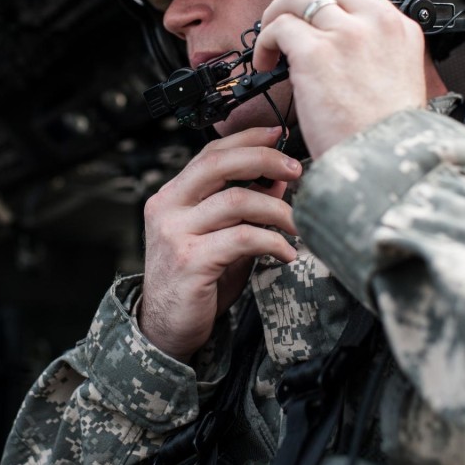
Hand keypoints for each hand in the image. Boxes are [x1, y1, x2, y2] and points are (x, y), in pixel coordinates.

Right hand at [139, 126, 301, 360]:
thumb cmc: (194, 282)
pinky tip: (286, 253)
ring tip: (298, 225)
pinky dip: (273, 242)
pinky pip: (243, 238)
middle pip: (219, 165)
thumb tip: (278, 177)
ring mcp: (175, 233)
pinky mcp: (190, 260)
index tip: (279, 135)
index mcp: (171, 196)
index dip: (247, 139)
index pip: (210, 154)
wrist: (166, 329)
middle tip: (296, 170)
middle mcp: (167, 208)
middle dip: (264, 159)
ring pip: (237, 201)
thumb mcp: (220, 236)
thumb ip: (244, 207)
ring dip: (277, 210)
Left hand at [253, 0, 428, 157]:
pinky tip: (265, 64)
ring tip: (270, 46)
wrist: (384, 162)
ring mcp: (345, 33)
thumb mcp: (398, 79)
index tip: (308, 17)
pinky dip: (263, 43)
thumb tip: (336, 46)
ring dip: (274, 16)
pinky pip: (277, 27)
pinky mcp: (315, 52)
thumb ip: (374, 52)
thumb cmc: (386, 135)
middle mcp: (375, 22)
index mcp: (398, 28)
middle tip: (282, 20)